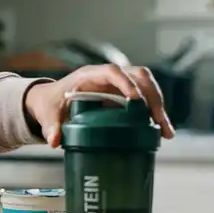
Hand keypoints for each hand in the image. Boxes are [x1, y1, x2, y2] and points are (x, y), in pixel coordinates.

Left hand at [23, 64, 176, 147]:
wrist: (54, 100)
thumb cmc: (52, 103)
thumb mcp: (48, 114)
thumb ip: (51, 126)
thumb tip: (54, 141)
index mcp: (90, 75)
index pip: (112, 71)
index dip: (126, 83)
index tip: (135, 99)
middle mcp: (108, 75)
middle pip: (138, 77)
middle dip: (151, 98)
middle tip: (158, 121)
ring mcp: (120, 83)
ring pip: (147, 86)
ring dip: (159, 106)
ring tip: (165, 131)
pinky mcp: (126, 94)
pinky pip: (146, 98)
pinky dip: (155, 113)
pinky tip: (163, 131)